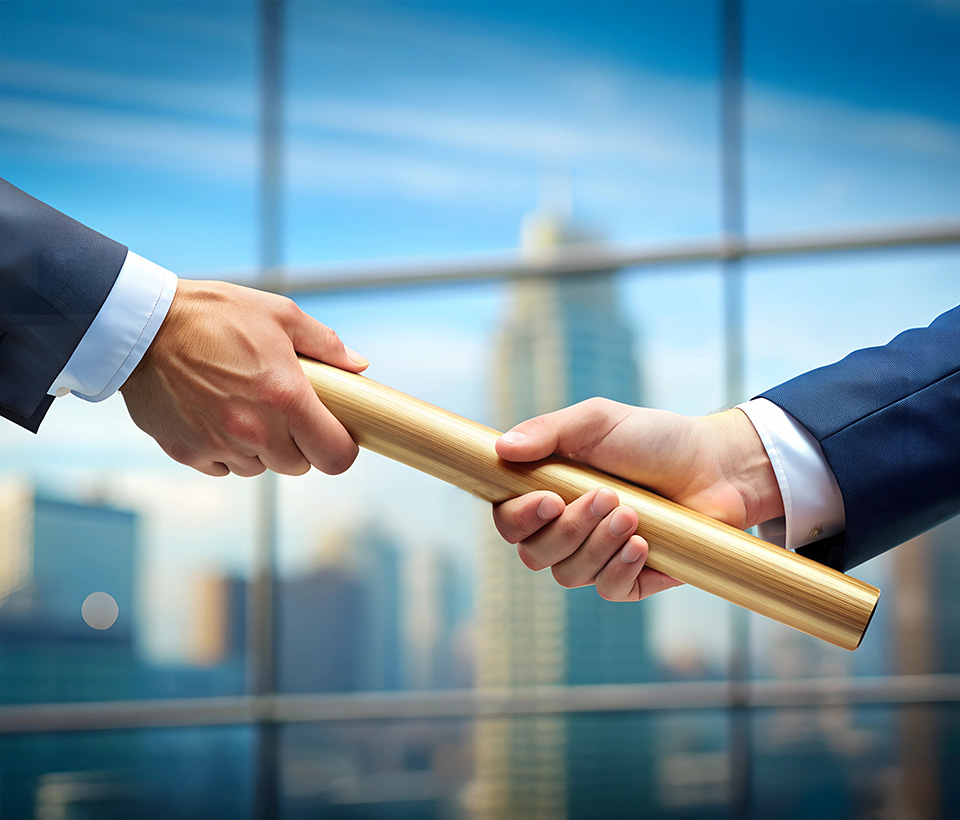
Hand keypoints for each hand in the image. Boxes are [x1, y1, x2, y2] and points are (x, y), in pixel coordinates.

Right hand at [120, 279, 367, 476]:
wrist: (142, 326)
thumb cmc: (215, 314)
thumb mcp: (280, 315)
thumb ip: (326, 344)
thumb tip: (358, 366)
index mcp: (286, 399)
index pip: (335, 456)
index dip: (340, 448)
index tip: (334, 433)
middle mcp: (255, 431)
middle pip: (298, 466)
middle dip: (299, 445)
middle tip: (285, 412)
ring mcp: (219, 446)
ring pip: (259, 468)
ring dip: (260, 448)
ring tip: (245, 406)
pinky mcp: (187, 453)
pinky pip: (222, 467)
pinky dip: (226, 450)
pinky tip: (216, 415)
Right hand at [492, 398, 782, 600]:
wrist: (716, 465)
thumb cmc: (653, 439)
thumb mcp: (598, 421)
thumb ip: (547, 431)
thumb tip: (502, 449)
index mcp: (548, 492)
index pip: (509, 521)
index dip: (519, 519)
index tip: (549, 500)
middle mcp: (566, 529)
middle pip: (535, 554)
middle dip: (570, 528)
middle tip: (609, 496)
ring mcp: (597, 556)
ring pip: (570, 574)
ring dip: (599, 545)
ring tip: (634, 514)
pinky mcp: (631, 578)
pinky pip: (608, 590)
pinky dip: (621, 568)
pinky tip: (643, 545)